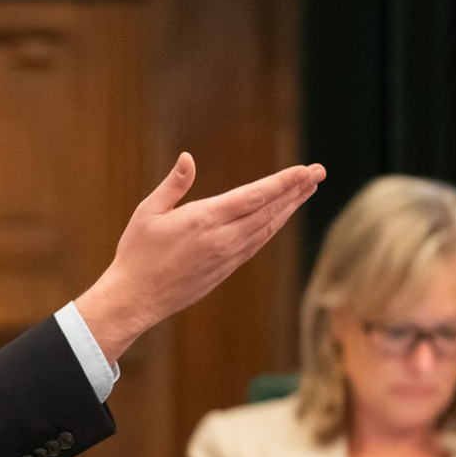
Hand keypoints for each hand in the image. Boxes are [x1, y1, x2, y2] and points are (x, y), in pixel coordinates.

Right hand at [75, 154, 324, 361]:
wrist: (137, 298)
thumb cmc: (137, 253)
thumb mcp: (148, 212)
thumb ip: (173, 185)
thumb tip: (188, 158)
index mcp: (204, 220)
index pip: (255, 196)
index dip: (283, 182)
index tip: (304, 170)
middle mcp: (223, 239)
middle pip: (269, 210)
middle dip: (296, 189)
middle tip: (318, 172)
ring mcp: (228, 256)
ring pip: (268, 228)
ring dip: (290, 207)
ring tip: (307, 189)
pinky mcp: (227, 269)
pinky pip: (258, 242)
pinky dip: (274, 226)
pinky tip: (281, 216)